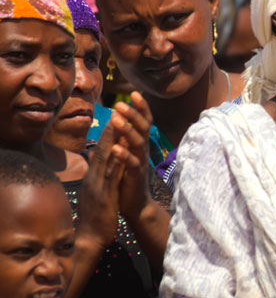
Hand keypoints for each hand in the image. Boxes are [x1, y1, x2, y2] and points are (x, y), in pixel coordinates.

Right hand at [76, 122, 123, 248]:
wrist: (89, 238)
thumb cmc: (95, 215)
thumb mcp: (96, 192)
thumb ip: (98, 175)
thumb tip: (99, 160)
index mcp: (93, 176)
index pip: (100, 151)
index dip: (107, 133)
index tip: (115, 116)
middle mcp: (93, 178)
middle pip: (101, 150)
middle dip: (109, 130)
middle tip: (117, 110)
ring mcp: (98, 186)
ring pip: (105, 160)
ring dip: (111, 141)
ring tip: (118, 123)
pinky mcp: (105, 196)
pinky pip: (111, 177)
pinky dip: (115, 162)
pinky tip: (120, 151)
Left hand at [109, 92, 154, 219]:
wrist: (135, 204)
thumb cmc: (127, 178)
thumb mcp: (122, 156)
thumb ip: (118, 141)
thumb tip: (110, 125)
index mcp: (138, 144)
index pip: (143, 121)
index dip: (140, 108)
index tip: (134, 93)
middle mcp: (143, 150)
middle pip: (143, 127)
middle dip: (133, 114)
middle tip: (121, 103)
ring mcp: (141, 162)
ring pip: (137, 142)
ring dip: (127, 130)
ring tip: (116, 119)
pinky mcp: (136, 176)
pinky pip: (132, 163)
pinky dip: (124, 155)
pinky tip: (116, 148)